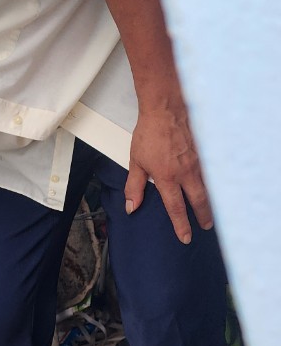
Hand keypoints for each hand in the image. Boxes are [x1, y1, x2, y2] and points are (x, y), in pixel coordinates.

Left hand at [124, 99, 213, 242]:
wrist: (166, 109)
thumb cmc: (150, 132)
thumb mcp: (136, 162)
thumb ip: (135, 187)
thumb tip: (131, 207)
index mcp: (167, 178)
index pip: (176, 208)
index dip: (181, 225)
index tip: (186, 237)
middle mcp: (186, 172)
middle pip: (198, 201)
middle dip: (203, 216)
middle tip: (206, 226)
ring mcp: (198, 161)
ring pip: (208, 186)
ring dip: (211, 200)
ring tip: (212, 210)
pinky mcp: (205, 151)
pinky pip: (211, 171)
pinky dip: (214, 182)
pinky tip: (215, 187)